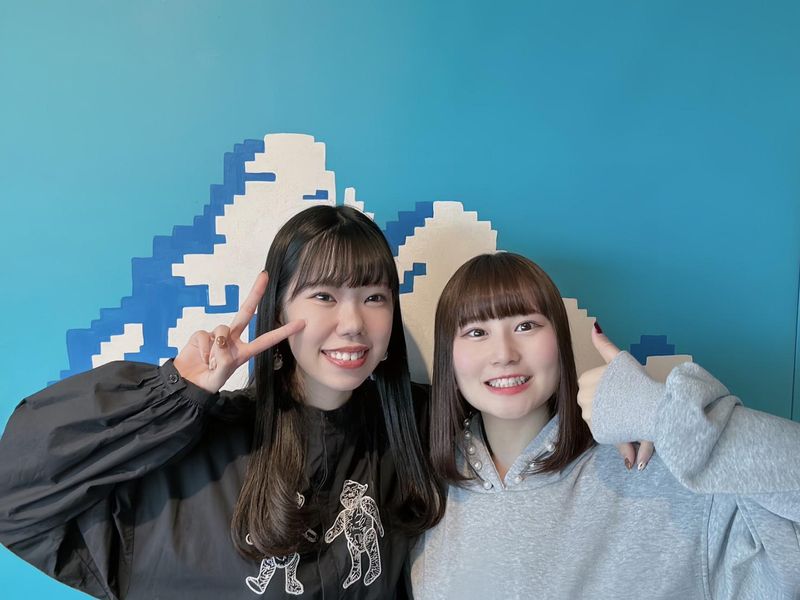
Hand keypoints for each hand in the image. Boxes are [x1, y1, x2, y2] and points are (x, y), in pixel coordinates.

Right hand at [173, 272, 304, 392]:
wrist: (186, 383)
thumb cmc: (208, 381)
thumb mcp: (220, 374)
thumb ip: (224, 359)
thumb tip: (221, 340)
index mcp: (244, 352)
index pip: (267, 339)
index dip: (283, 331)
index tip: (301, 322)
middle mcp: (233, 339)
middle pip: (246, 312)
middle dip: (255, 293)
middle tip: (265, 275)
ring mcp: (217, 335)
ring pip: (221, 328)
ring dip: (214, 348)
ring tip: (209, 362)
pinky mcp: (202, 334)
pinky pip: (203, 335)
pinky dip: (202, 348)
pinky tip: (200, 357)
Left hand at [577, 323, 653, 470]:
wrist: (654, 407)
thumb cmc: (640, 381)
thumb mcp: (621, 359)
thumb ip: (604, 344)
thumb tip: (594, 327)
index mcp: (585, 379)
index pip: (590, 385)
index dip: (606, 388)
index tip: (621, 389)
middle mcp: (582, 397)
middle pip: (592, 401)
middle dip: (607, 403)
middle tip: (627, 402)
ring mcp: (589, 416)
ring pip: (598, 417)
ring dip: (611, 417)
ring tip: (628, 413)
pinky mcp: (598, 432)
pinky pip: (602, 430)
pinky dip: (613, 429)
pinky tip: (626, 425)